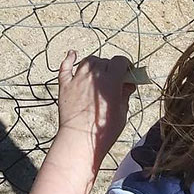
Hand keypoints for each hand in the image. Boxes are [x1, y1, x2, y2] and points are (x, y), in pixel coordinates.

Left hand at [56, 51, 134, 168]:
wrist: (80, 140)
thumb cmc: (104, 130)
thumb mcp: (121, 112)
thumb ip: (124, 94)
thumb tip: (128, 84)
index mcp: (111, 81)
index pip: (120, 61)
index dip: (125, 64)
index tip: (128, 71)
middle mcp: (94, 76)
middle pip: (104, 61)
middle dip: (111, 67)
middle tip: (114, 77)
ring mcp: (77, 79)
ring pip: (87, 61)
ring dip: (95, 63)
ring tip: (98, 71)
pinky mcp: (65, 85)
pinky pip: (66, 67)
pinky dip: (69, 59)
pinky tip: (72, 54)